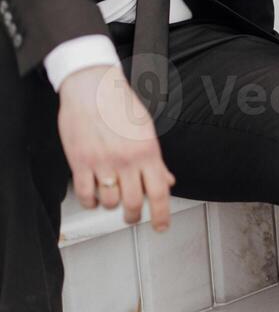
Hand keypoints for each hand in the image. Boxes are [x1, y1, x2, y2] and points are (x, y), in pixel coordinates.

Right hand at [57, 64, 175, 231]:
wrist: (91, 85)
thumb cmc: (118, 103)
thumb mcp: (144, 128)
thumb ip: (155, 158)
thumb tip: (166, 180)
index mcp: (147, 150)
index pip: (160, 192)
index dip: (162, 215)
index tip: (161, 225)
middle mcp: (127, 159)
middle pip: (134, 204)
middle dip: (133, 216)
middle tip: (132, 215)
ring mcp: (103, 162)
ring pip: (110, 203)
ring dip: (110, 205)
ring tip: (110, 194)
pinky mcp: (80, 162)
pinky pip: (85, 196)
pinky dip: (89, 201)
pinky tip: (93, 194)